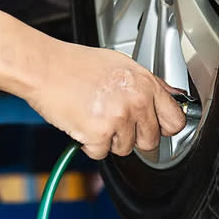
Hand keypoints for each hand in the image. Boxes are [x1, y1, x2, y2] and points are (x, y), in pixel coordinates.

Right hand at [27, 41, 186, 159]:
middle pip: (150, 141)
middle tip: (115, 122)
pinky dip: (90, 144)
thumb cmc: (76, 64)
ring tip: (94, 117)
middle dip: (133, 136)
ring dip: (110, 140)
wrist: (44, 68)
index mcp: (145, 83)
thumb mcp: (121, 64)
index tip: (156, 128)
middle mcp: (136, 101)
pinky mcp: (99, 134)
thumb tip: (168, 97)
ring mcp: (118, 119)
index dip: (164, 128)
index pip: (174, 120)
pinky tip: (83, 124)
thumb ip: (147, 84)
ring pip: (125, 149)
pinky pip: (101, 153)